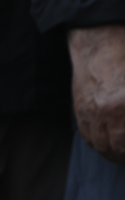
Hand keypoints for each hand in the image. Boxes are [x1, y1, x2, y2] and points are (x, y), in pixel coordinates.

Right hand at [69, 25, 124, 164]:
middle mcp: (105, 112)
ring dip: (111, 154)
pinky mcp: (80, 110)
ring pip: (99, 145)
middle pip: (115, 148)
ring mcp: (90, 112)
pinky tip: (106, 145)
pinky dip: (97, 144)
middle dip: (123, 155)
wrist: (99, 44)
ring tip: (119, 155)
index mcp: (122, 106)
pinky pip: (86, 135)